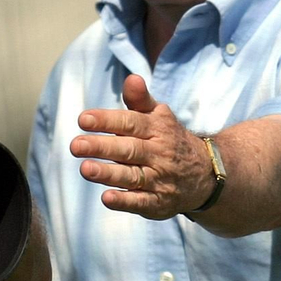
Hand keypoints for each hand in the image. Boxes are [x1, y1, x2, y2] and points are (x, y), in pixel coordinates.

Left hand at [71, 75, 216, 218]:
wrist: (205, 174)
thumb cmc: (169, 139)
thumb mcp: (159, 117)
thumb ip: (140, 100)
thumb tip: (132, 78)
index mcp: (157, 129)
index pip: (130, 122)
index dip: (107, 121)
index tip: (83, 120)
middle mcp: (159, 154)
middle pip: (129, 149)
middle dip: (102, 147)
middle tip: (76, 145)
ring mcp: (159, 179)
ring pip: (132, 176)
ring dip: (108, 174)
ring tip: (85, 169)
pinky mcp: (158, 202)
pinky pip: (141, 202)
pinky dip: (125, 201)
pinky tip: (106, 198)